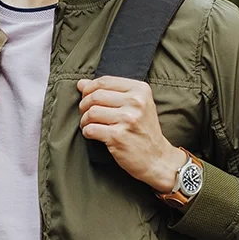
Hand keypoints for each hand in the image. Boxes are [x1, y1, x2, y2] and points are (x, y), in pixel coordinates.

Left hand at [76, 76, 184, 193]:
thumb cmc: (144, 129)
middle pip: (95, 96)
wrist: (157, 158)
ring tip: (89, 124)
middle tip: (85, 113)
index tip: (86, 97)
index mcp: (140, 90)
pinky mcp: (118, 136)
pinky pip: (91, 129)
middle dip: (84, 105)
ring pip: (91, 112)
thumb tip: (81, 83)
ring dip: (84, 120)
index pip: (104, 81)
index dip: (89, 88)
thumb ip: (110, 91)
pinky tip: (92, 134)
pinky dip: (87, 132)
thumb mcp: (136, 105)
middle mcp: (136, 102)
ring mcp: (127, 119)